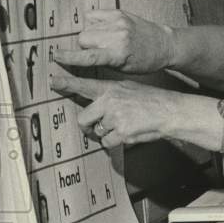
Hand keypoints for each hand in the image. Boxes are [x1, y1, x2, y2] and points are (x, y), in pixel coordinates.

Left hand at [50, 70, 181, 148]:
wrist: (170, 111)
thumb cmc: (153, 101)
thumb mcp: (129, 90)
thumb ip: (111, 96)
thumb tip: (97, 108)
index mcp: (111, 89)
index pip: (83, 85)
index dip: (66, 83)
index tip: (53, 80)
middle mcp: (109, 101)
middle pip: (83, 118)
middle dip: (88, 126)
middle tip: (95, 128)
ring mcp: (114, 117)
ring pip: (98, 132)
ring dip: (108, 134)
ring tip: (125, 127)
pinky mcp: (121, 132)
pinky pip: (108, 142)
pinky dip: (115, 142)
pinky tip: (128, 135)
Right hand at [53, 9, 174, 73]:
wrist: (164, 44)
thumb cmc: (144, 62)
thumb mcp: (124, 70)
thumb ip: (101, 62)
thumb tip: (77, 57)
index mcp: (119, 55)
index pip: (89, 57)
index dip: (70, 57)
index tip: (57, 56)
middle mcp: (117, 37)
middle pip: (82, 39)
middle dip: (85, 46)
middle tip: (100, 50)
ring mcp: (117, 22)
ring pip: (87, 27)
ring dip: (91, 34)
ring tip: (107, 40)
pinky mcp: (118, 12)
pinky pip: (92, 15)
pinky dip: (94, 22)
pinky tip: (106, 29)